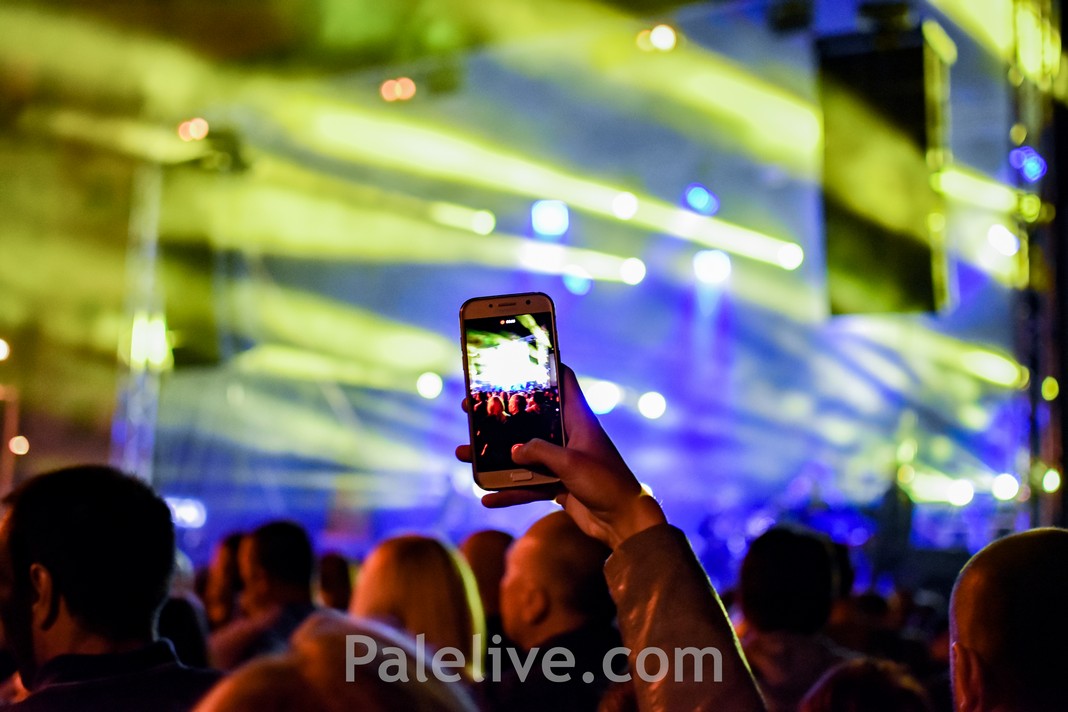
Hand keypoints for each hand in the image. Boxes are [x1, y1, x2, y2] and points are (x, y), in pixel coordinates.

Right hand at [455, 366, 665, 548]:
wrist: (624, 523)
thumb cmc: (606, 483)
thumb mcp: (570, 463)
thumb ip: (540, 452)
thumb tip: (513, 451)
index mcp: (579, 421)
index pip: (564, 383)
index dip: (546, 368)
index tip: (521, 358)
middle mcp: (569, 438)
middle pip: (530, 420)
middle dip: (502, 416)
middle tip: (473, 408)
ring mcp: (562, 462)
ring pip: (522, 456)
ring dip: (495, 458)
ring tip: (464, 454)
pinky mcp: (558, 485)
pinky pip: (528, 485)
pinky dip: (509, 492)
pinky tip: (487, 498)